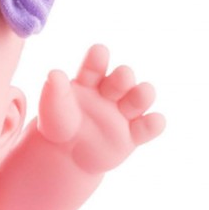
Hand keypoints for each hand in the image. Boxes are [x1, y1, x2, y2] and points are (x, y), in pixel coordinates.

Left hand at [38, 44, 164, 173]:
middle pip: (124, 77)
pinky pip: (151, 126)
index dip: (98, 57)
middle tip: (118, 81)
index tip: (98, 53)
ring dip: (144, 94)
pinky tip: (153, 121)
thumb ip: (54, 92)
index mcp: (90, 81)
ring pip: (142, 97)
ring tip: (138, 97)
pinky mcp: (134, 135)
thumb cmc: (59, 126)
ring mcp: (124, 112)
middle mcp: (111, 92)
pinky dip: (155, 123)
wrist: (66, 157)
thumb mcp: (53, 110)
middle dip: (123, 77)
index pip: (96, 64)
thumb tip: (54, 74)